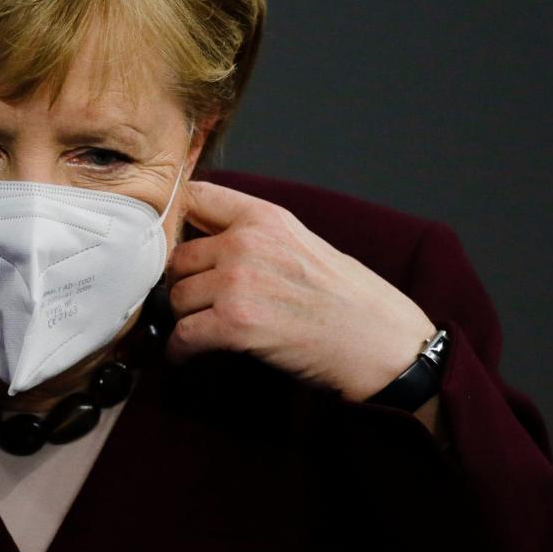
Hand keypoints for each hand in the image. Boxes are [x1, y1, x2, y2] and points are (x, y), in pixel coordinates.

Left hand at [166, 181, 437, 403]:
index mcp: (264, 217)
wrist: (381, 342)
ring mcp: (238, 282)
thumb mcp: (302, 242)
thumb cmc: (349, 299)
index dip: (176, 221)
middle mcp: (245, 243)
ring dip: (183, 318)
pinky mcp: (235, 323)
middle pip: (178, 257)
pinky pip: (183, 334)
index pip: (196, 197)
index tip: (171, 242)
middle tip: (192, 302)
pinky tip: (188, 355)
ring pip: (177, 297)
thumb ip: (255, 235)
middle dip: (182, 282)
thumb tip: (207, 241)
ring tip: (197, 330)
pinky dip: (181, 350)